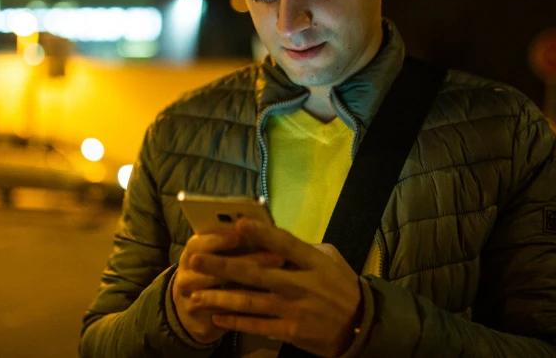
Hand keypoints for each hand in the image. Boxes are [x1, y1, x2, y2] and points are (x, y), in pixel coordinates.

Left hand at [189, 220, 361, 356]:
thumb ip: (302, 248)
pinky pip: (257, 325)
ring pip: (249, 302)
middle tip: (195, 260)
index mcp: (312, 261)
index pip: (283, 243)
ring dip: (219, 297)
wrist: (361, 326)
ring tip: (194, 294)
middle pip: (255, 272)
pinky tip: (216, 316)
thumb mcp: (329, 258)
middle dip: (222, 265)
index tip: (236, 224)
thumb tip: (271, 236)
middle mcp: (301, 283)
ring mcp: (294, 309)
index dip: (260, 233)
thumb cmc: (341, 286)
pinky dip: (235, 321)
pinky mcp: (291, 331)